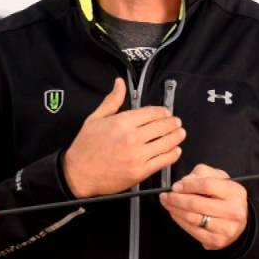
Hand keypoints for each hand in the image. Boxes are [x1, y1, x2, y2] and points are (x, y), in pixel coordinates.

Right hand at [63, 78, 183, 196]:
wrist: (78, 174)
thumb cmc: (85, 148)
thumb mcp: (95, 118)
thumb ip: (112, 100)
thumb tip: (119, 84)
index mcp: (122, 122)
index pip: (152, 112)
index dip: (163, 112)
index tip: (166, 113)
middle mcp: (132, 137)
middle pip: (163, 126)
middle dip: (173, 123)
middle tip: (176, 123)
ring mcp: (137, 155)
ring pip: (167, 142)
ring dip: (177, 137)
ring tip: (180, 134)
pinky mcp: (140, 171)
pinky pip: (164, 160)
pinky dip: (173, 154)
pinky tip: (174, 151)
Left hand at [159, 164, 247, 250]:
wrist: (236, 222)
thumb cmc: (224, 198)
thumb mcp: (217, 178)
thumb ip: (200, 174)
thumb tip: (181, 184)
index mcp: (235, 192)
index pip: (207, 185)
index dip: (188, 185)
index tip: (175, 186)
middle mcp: (234, 211)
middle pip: (197, 204)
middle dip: (177, 199)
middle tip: (166, 196)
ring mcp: (226, 228)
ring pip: (193, 218)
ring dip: (175, 210)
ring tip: (168, 204)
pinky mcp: (217, 240)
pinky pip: (193, 231)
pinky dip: (180, 221)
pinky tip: (175, 214)